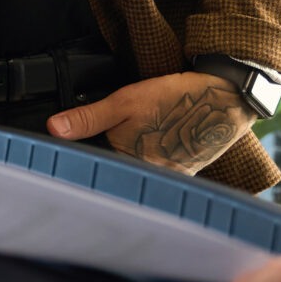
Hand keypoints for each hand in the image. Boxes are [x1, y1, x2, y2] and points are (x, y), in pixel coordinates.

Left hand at [47, 71, 249, 173]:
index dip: (81, 158)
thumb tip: (54, 129)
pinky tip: (155, 141)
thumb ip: (89, 118)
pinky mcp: (180, 175)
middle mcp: (148, 181)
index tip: (71, 149)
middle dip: (104, 158)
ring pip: (134, 172)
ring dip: (126, 159)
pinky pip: (154, 170)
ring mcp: (166, 180)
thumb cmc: (178, 100)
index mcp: (130, 166)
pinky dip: (148, 157)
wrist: (225, 101)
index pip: (93, 170)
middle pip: (113, 173)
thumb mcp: (126, 101)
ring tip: (139, 137)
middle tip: (107, 138)